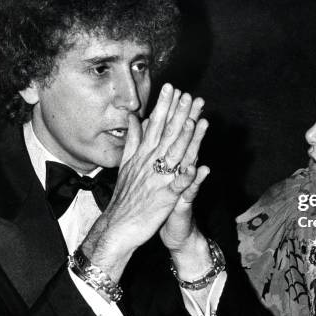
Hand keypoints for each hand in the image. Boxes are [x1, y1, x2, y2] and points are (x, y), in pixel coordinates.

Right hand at [81, 84, 207, 282]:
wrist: (117, 226)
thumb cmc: (124, 197)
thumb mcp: (126, 164)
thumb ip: (132, 140)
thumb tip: (134, 119)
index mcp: (143, 155)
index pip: (155, 125)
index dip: (165, 106)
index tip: (173, 88)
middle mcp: (150, 163)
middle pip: (167, 134)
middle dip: (180, 114)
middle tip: (190, 95)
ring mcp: (158, 179)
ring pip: (175, 154)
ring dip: (186, 136)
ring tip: (197, 119)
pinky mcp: (164, 198)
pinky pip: (178, 185)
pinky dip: (187, 176)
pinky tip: (198, 166)